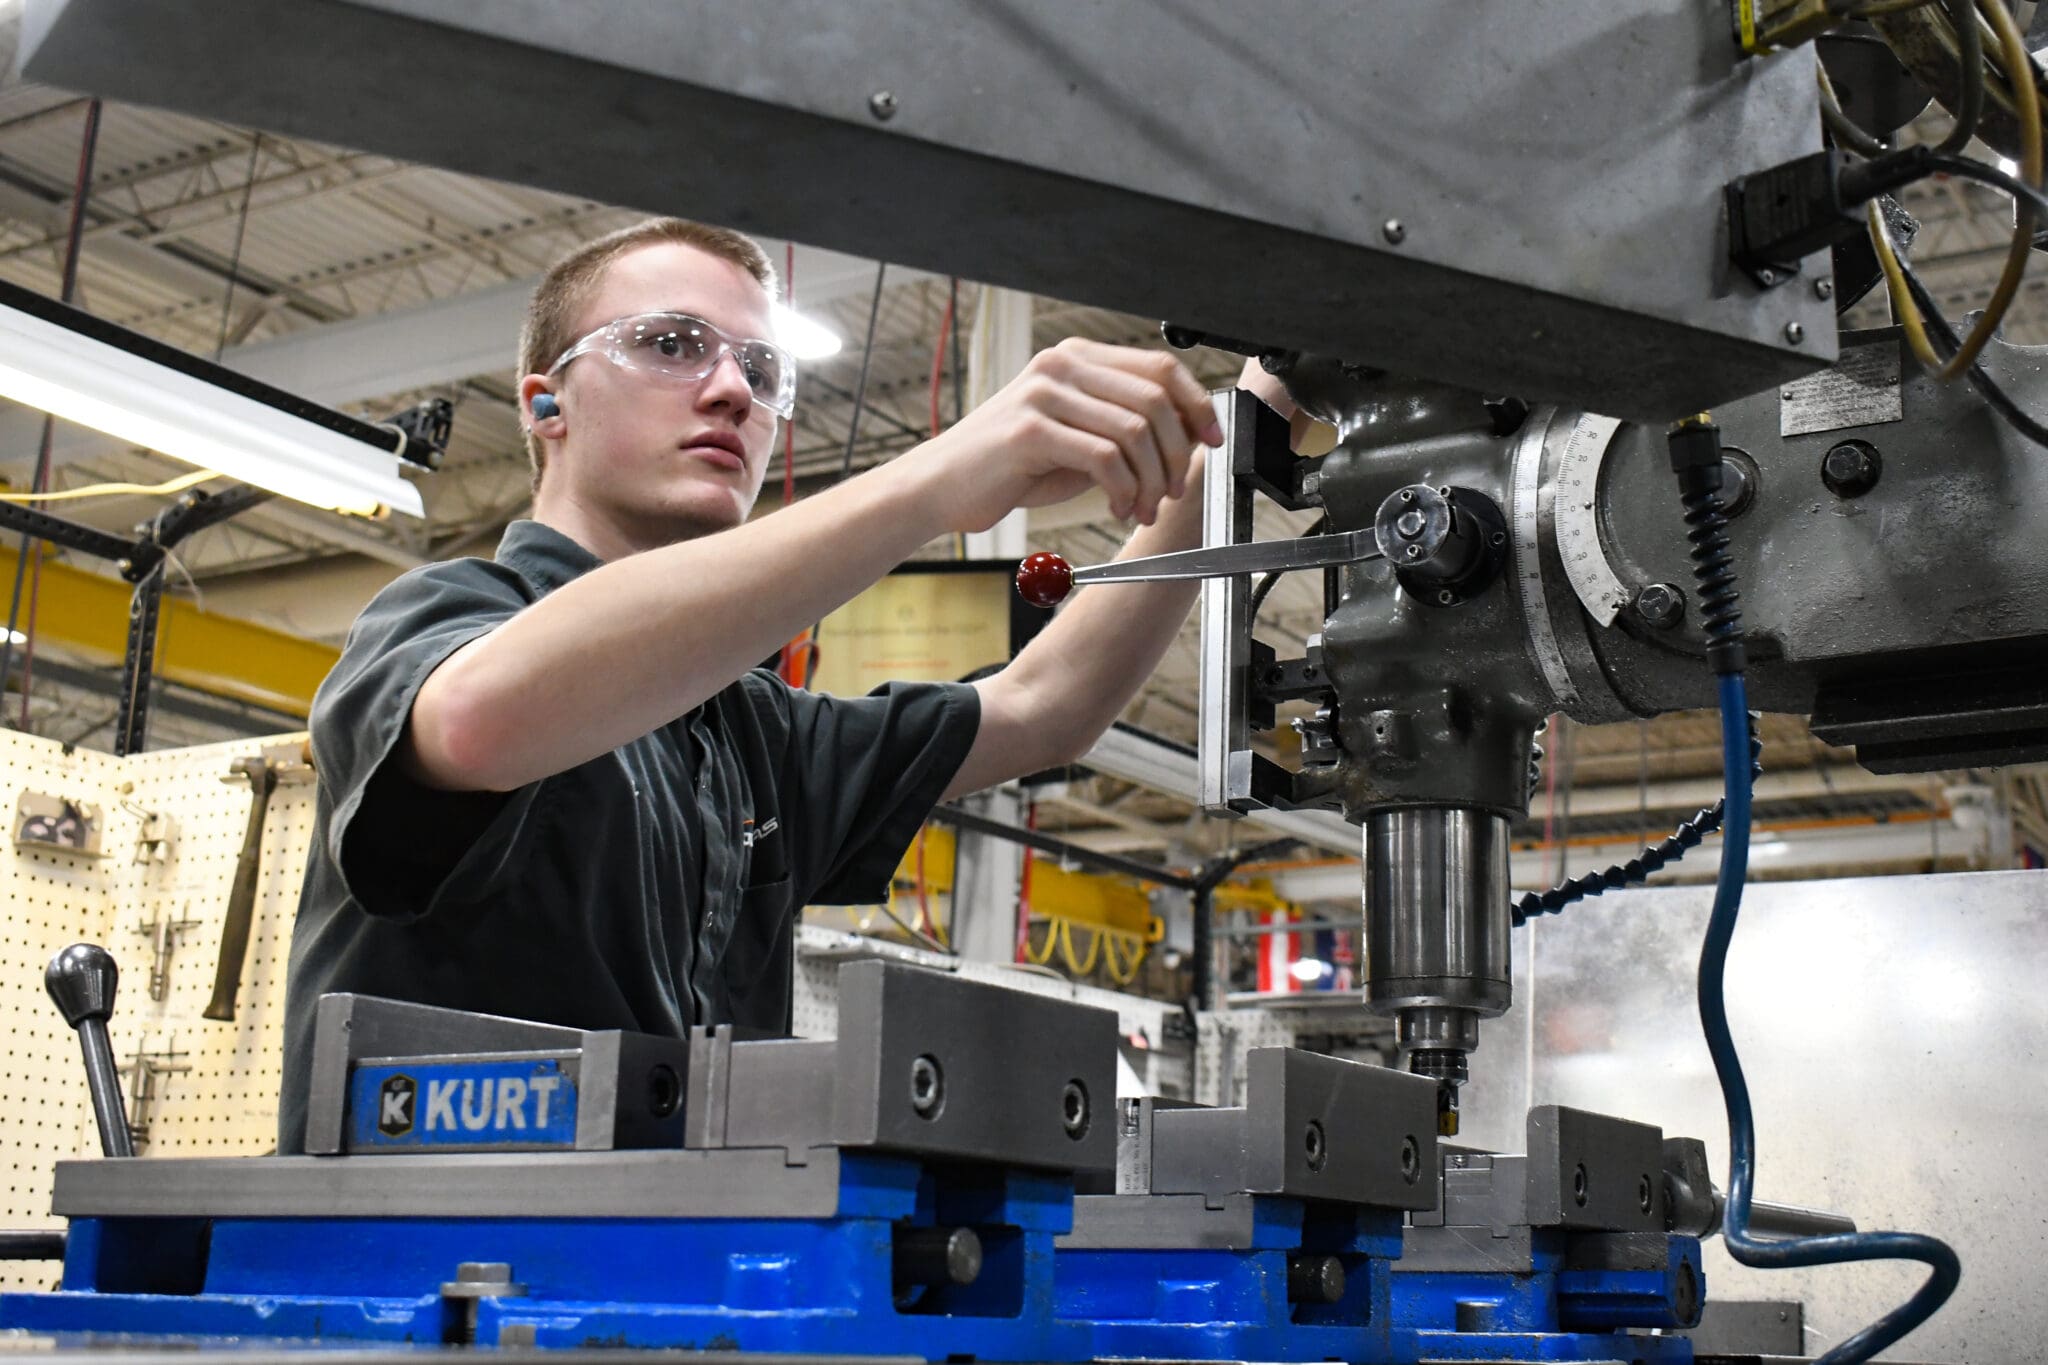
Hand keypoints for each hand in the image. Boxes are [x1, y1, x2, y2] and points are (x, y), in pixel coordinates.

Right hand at [910, 338, 1220, 530]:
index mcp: (1075, 358)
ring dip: (1151, 480)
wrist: (941, 487)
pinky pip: (1104, 458)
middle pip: (1155, 398)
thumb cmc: (1009, 467)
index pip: (1159, 366)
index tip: (1212, 439)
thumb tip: (1187, 435)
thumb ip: (1124, 428)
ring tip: (1140, 507)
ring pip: (1135, 431)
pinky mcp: (1029, 430)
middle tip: (1172, 490)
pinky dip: (1123, 490)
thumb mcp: (1077, 438)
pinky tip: (1117, 507)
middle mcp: (1060, 366)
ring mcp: (1043, 394)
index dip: (1196, 404)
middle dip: (1176, 453)